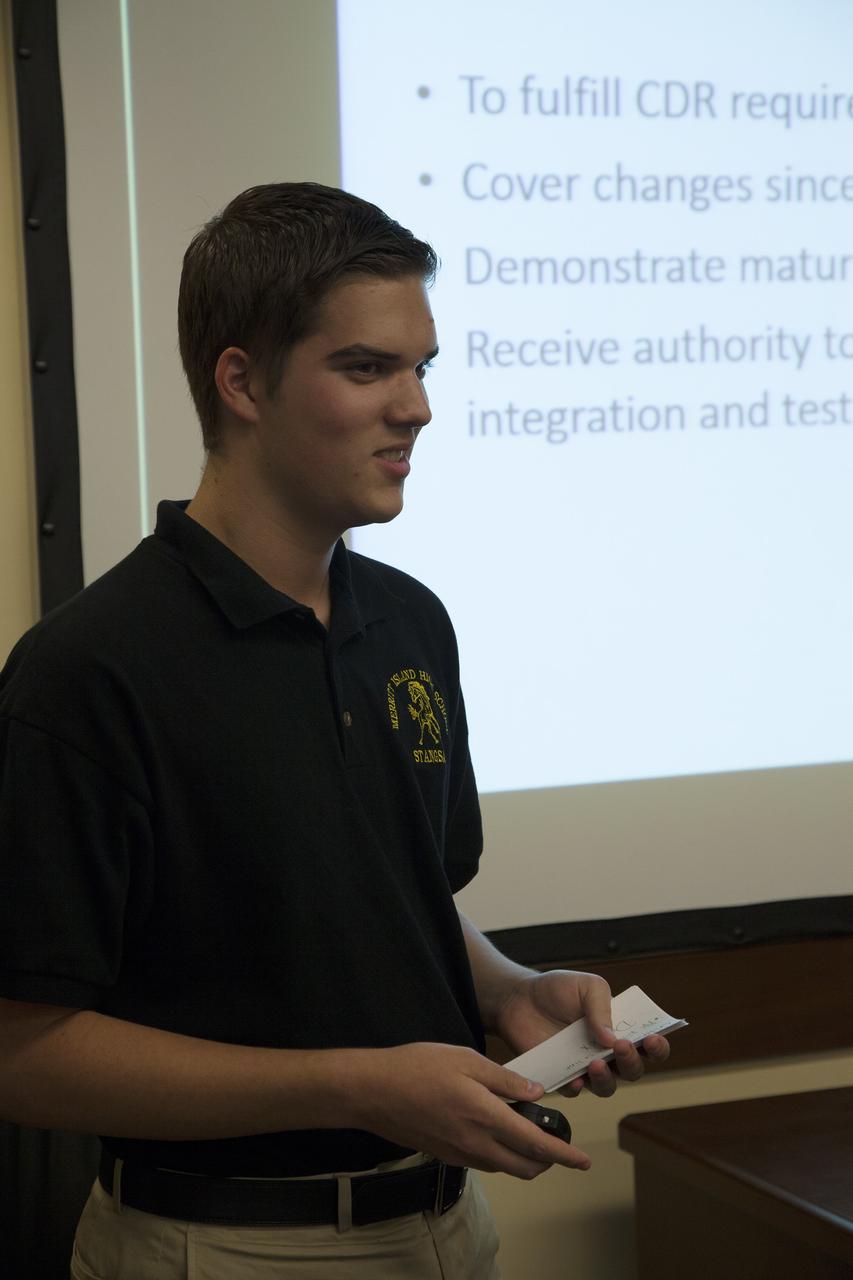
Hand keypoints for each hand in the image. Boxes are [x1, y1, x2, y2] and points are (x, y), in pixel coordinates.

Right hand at [355, 1041, 591, 1178]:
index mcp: (485, 1116)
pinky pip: (482, 1162)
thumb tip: (535, 1090)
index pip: (535, 1144)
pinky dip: (499, 1155)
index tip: (582, 1160)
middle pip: (524, 1167)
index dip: (563, 1155)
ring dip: (524, 1160)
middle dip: (548, 1162)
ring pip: (504, 1167)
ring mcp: (459, 1153)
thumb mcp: (466, 1059)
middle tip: (560, 1148)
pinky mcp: (445, 1154)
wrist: (373, 1090)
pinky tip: (496, 1132)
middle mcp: (475, 1143)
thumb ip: (504, 1078)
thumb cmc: (416, 1067)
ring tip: (530, 1137)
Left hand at [494, 969, 669, 1098]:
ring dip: (607, 1079)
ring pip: (607, 1087)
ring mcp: (586, 1067)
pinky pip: (575, 1091)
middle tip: (622, 1046)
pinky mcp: (562, 1076)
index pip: (650, 1045)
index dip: (657, 1046)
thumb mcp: (586, 986)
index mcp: (621, 1028)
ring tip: (596, 1064)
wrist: (519, 998)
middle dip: (632, 1062)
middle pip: (633, 1070)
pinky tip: (575, 1078)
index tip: (652, 1039)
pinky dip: (577, 1087)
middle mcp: (608, 1052)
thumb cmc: (557, 990)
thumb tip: (611, 1038)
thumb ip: (602, 1007)